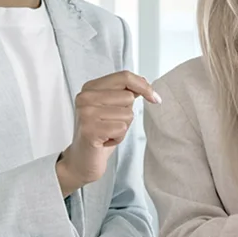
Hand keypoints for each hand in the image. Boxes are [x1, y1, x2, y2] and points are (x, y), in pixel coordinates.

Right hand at [56, 71, 159, 195]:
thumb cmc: (100, 133)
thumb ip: (124, 93)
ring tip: (107, 133)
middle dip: (127, 114)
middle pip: (128, 97)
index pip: (124, 76)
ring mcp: (86, 113)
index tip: (155, 97)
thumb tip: (145, 83)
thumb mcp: (112, 108)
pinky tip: (105, 141)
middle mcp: (85, 97)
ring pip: (127, 114)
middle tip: (110, 124)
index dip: (143, 86)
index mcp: (90, 87)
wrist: (82, 159)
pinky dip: (119, 138)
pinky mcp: (90, 129)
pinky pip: (122, 129)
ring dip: (123, 128)